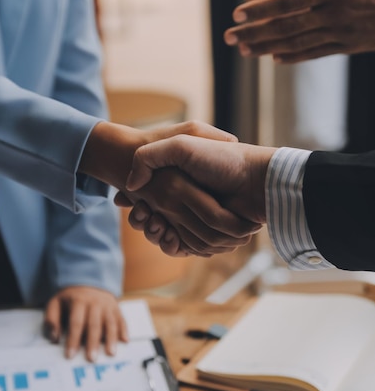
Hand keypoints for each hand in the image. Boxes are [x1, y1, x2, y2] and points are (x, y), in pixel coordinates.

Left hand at [43, 286, 127, 360]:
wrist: (88, 281)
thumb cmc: (70, 298)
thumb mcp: (56, 303)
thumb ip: (51, 319)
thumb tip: (53, 337)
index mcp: (79, 301)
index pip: (76, 323)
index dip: (73, 339)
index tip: (70, 355)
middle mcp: (95, 303)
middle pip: (94, 324)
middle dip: (93, 342)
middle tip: (91, 359)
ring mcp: (107, 305)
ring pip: (110, 323)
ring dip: (111, 339)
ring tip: (110, 353)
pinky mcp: (116, 308)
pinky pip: (121, 319)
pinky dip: (124, 330)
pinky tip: (125, 341)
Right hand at [81, 120, 261, 256]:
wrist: (258, 180)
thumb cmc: (223, 159)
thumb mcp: (182, 144)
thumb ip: (150, 156)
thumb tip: (132, 185)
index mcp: (179, 182)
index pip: (147, 200)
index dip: (138, 206)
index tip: (135, 206)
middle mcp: (188, 200)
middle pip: (155, 220)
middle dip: (145, 222)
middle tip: (143, 217)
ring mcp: (199, 218)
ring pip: (168, 235)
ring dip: (158, 235)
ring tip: (157, 228)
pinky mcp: (211, 234)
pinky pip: (187, 247)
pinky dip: (176, 246)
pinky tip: (171, 239)